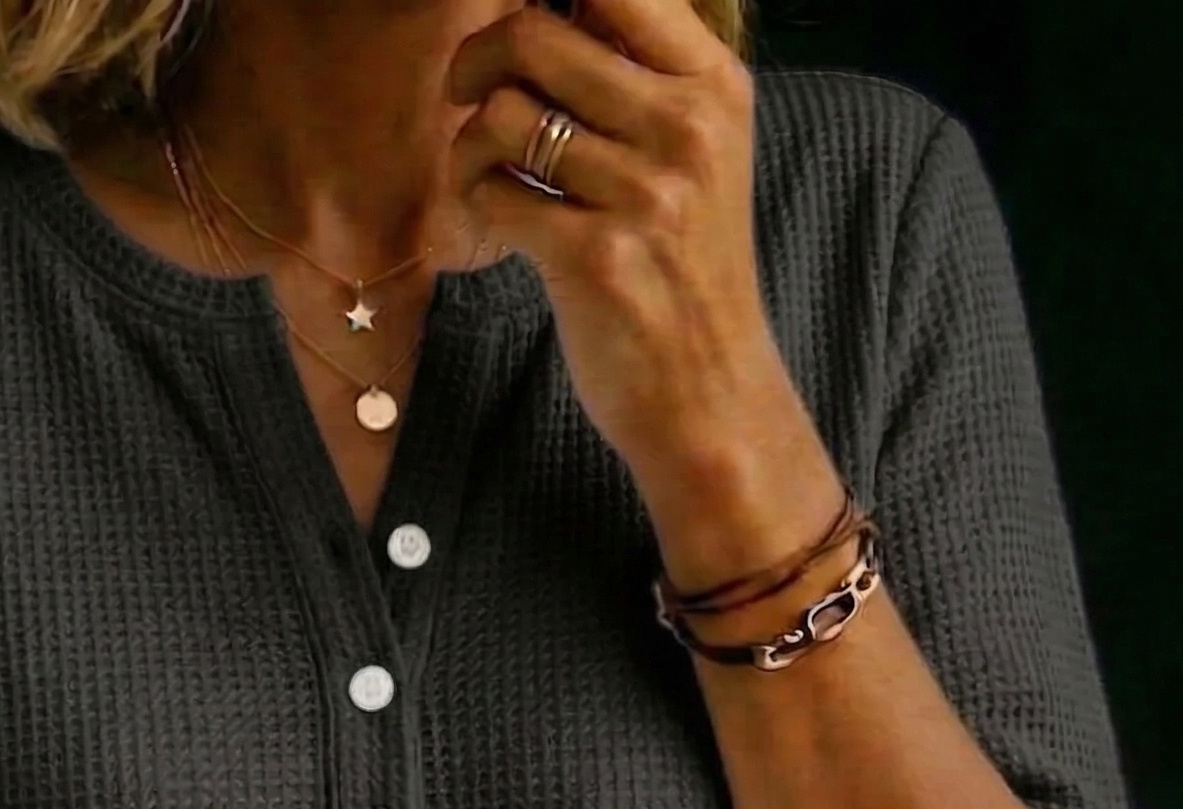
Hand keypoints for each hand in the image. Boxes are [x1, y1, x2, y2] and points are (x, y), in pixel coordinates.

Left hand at [447, 0, 807, 536]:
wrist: (709, 395)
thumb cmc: (687, 272)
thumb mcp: (696, 156)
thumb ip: (640, 79)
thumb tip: (546, 11)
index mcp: (714, 86)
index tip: (518, 33)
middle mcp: (686, 128)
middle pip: (537, 32)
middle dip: (479, 58)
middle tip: (468, 94)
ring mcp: (643, 194)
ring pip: (503, 114)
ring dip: (471, 143)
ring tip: (488, 174)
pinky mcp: (593, 258)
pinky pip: (492, 191)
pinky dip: (476, 203)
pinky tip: (498, 224)